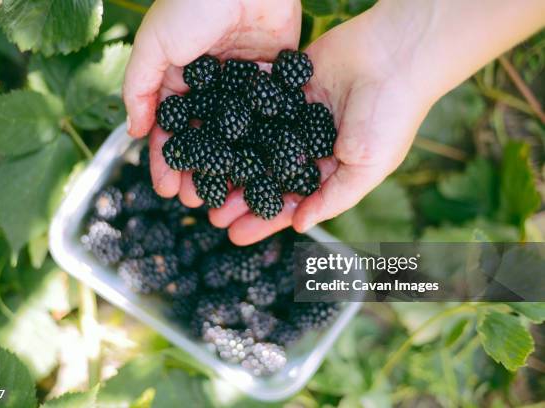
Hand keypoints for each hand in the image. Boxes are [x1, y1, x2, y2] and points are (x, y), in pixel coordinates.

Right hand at [123, 0, 301, 199]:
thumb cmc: (191, 4)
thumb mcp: (153, 46)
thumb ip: (140, 89)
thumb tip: (135, 132)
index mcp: (179, 81)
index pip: (170, 130)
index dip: (167, 161)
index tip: (168, 190)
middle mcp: (210, 88)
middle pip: (204, 139)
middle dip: (200, 172)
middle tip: (200, 203)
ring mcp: (242, 86)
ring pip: (236, 136)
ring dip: (232, 167)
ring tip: (232, 195)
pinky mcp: (272, 79)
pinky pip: (268, 117)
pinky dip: (267, 143)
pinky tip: (267, 170)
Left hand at [210, 5, 435, 243]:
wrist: (397, 54)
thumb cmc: (390, 116)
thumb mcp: (367, 168)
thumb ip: (332, 198)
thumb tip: (300, 227)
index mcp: (329, 168)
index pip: (290, 200)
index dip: (264, 219)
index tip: (235, 236)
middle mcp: (308, 144)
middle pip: (266, 175)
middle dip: (239, 196)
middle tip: (210, 213)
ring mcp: (295, 115)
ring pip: (254, 143)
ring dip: (229, 162)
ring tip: (200, 181)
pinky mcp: (286, 85)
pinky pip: (254, 102)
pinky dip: (232, 116)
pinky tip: (206, 134)